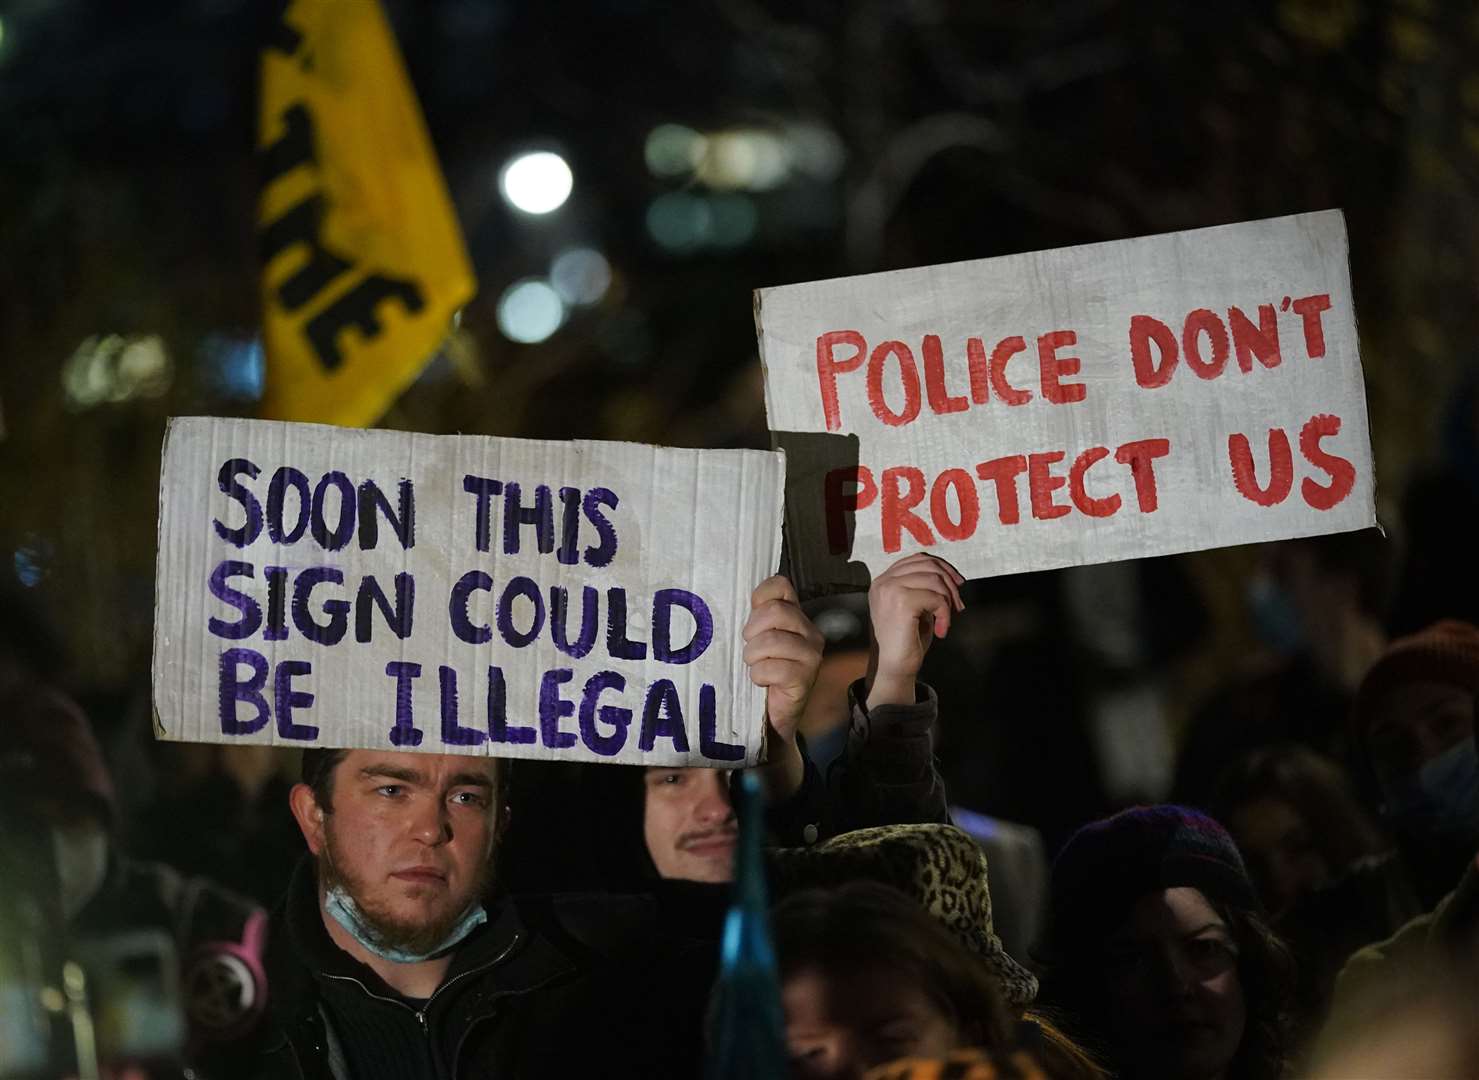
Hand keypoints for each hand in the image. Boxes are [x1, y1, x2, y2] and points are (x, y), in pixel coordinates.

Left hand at [743, 575, 823, 797]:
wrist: (771, 720)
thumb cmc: (758, 676)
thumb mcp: (755, 641)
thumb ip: (754, 618)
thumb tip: (731, 596)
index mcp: (796, 617)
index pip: (780, 585)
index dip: (759, 598)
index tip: (750, 622)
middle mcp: (810, 632)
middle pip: (775, 611)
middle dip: (752, 632)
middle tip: (749, 650)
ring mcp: (811, 655)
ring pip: (772, 640)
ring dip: (753, 657)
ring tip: (754, 667)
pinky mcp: (805, 678)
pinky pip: (772, 668)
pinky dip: (759, 676)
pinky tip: (761, 683)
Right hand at [866, 553, 963, 709]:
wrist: (894, 667)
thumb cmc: (906, 640)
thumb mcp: (914, 606)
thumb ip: (923, 587)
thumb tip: (952, 575)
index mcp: (883, 581)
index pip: (917, 559)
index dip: (942, 567)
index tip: (958, 583)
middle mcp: (883, 582)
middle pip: (928, 565)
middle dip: (950, 583)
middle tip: (958, 606)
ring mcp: (890, 590)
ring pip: (934, 579)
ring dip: (948, 600)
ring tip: (948, 619)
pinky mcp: (901, 602)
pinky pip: (936, 598)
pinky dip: (945, 614)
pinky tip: (941, 630)